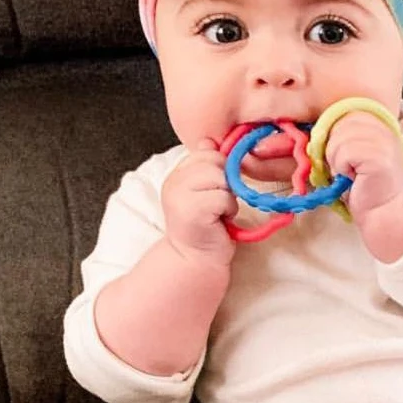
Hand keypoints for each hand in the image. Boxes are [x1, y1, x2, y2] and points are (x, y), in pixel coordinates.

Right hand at [161, 139, 237, 264]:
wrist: (195, 260)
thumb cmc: (206, 226)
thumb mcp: (205, 191)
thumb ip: (206, 167)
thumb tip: (209, 142)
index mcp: (177, 174)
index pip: (207, 152)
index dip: (220, 169)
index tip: (217, 189)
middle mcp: (174, 181)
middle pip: (215, 161)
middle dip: (225, 181)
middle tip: (218, 202)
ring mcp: (180, 195)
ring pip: (221, 177)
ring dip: (228, 196)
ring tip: (219, 211)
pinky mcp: (192, 210)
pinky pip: (223, 197)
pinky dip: (229, 208)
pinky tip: (220, 220)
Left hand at [325, 111, 402, 221]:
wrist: (383, 212)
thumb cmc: (364, 185)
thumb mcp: (353, 152)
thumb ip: (342, 136)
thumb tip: (316, 131)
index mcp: (377, 123)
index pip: (343, 115)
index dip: (334, 135)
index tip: (343, 156)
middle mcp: (383, 127)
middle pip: (339, 124)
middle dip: (334, 149)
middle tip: (346, 167)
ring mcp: (383, 141)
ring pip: (339, 139)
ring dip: (337, 161)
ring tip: (350, 173)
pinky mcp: (378, 156)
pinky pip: (344, 153)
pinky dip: (341, 168)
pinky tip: (353, 177)